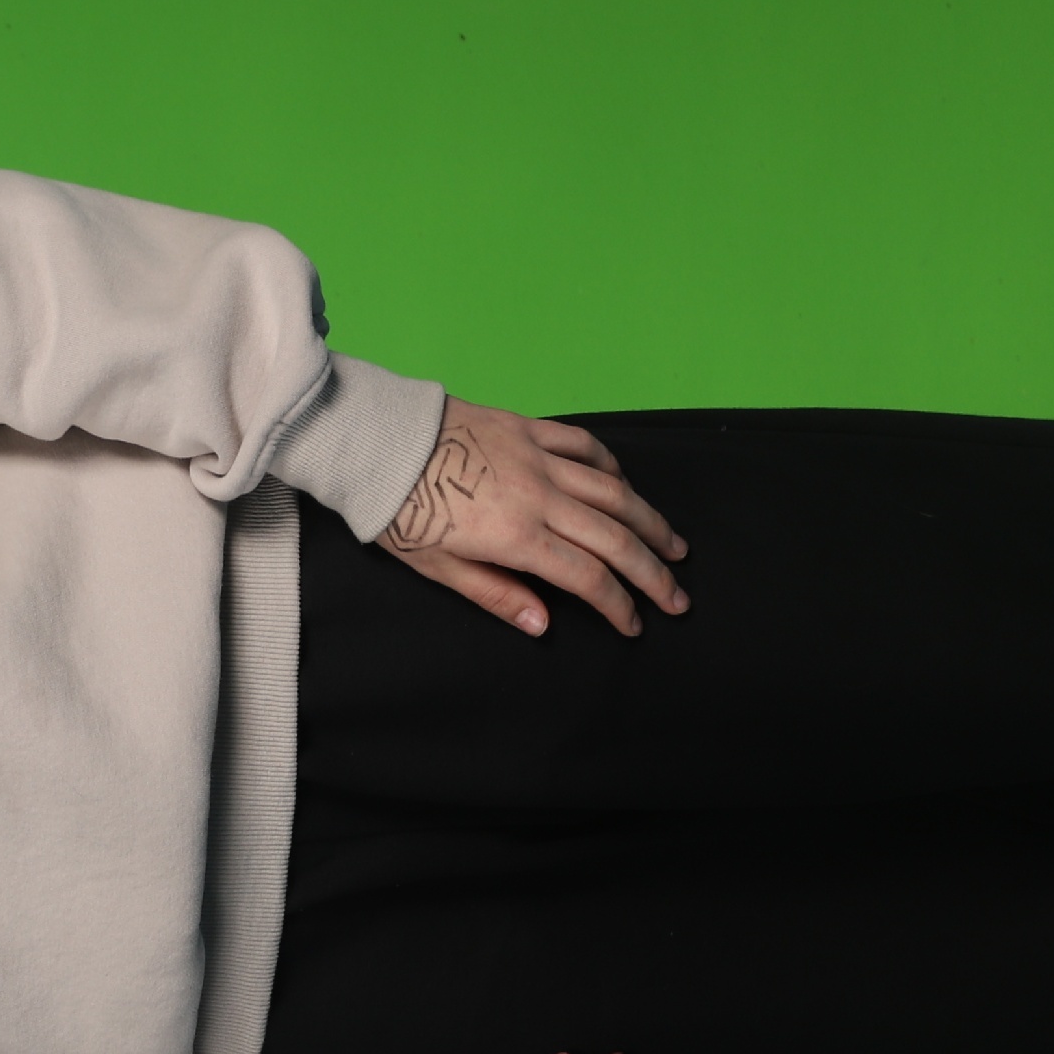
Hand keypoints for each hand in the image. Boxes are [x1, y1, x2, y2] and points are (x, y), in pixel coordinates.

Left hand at [380, 399, 691, 637]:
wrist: (376, 441)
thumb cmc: (397, 511)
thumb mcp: (437, 567)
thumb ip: (495, 594)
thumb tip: (544, 623)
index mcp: (517, 536)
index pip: (588, 577)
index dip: (619, 605)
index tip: (635, 624)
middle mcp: (539, 495)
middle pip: (615, 537)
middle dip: (653, 571)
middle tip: (677, 597)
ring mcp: (537, 457)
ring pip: (613, 490)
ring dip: (649, 520)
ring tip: (673, 544)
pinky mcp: (528, 428)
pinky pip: (584, 446)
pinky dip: (612, 467)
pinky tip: (624, 484)